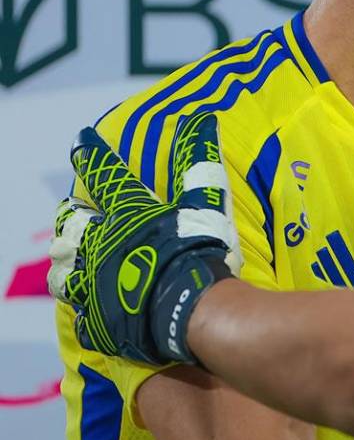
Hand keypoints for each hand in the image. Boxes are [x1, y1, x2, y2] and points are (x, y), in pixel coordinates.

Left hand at [48, 113, 239, 365]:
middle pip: (73, 227)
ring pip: (65, 273)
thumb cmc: (195, 250)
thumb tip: (202, 117)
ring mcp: (95, 286)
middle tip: (70, 211)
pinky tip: (92, 311)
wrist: (187, 308)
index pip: (107, 177)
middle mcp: (101, 247)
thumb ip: (199, 160)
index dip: (93, 155)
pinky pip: (85, 317)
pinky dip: (88, 312)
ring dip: (67, 265)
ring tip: (69, 262)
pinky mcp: (99, 322)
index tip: (81, 138)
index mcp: (127, 216)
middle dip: (70, 216)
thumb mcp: (203, 200)